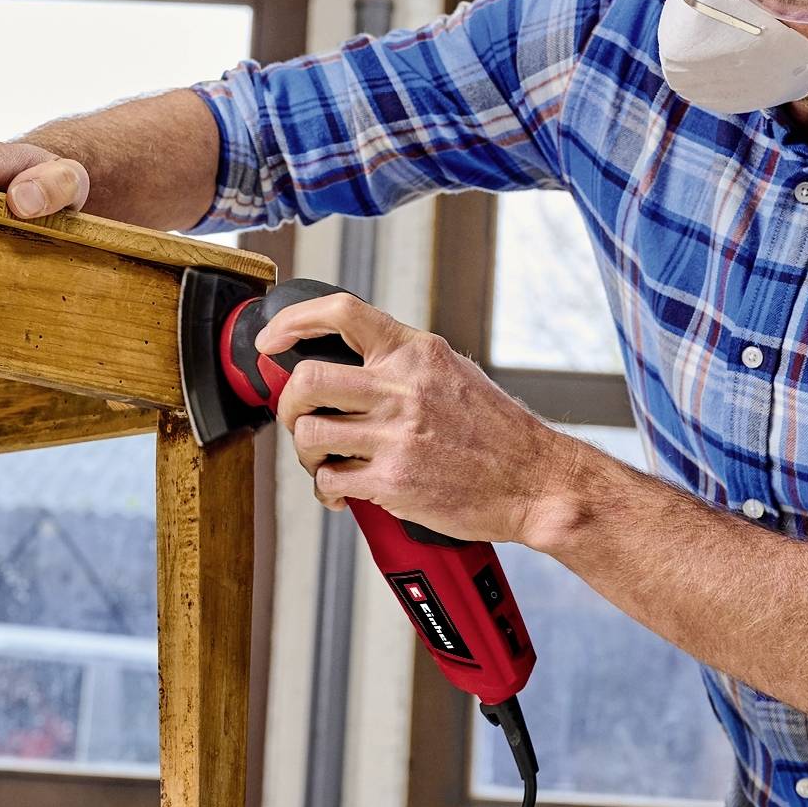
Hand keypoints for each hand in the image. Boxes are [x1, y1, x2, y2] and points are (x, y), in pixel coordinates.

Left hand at [259, 292, 584, 545]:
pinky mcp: (394, 482)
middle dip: (286, 403)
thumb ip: (405, 363)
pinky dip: (327, 491)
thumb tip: (353, 362)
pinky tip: (341, 493)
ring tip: (324, 461)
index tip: (270, 340)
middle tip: (296, 417)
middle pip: (307, 380)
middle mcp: (402, 388)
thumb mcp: (454, 372)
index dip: (293, 321)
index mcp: (416, 353)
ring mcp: (396, 436)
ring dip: (306, 452)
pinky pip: (331, 481)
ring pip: (310, 435)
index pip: (342, 313)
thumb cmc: (499, 432)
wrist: (536, 481)